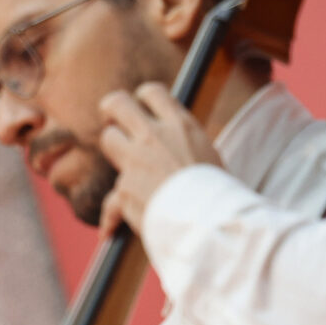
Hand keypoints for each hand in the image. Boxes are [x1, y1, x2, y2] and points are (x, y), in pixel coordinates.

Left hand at [96, 82, 220, 233]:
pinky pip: (110, 202)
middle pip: (116, 104)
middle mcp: (154, 137)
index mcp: (179, 126)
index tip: (140, 107)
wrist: (210, 220)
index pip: (152, 92)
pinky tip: (111, 232)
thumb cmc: (217, 193)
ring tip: (124, 168)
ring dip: (113, 151)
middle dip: (110, 109)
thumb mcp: (207, 154)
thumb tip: (174, 145)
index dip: (141, 98)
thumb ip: (183, 144)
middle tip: (113, 121)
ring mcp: (136, 160)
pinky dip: (112, 217)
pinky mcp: (124, 189)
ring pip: (108, 139)